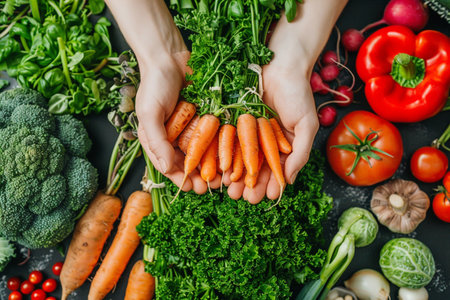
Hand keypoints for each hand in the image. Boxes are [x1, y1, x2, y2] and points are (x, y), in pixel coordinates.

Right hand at [106, 0, 212, 192]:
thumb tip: (167, 169)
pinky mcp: (204, 118)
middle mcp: (173, 138)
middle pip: (188, 164)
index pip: (168, 167)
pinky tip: (230, 156)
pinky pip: (213, 136)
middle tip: (213, 186)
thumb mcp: (150, 113)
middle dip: (200, 177)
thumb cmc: (155, 85)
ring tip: (224, 177)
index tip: (194, 188)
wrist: (170, 57)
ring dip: (212, 166)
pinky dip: (220, 147)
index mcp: (157, 140)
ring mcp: (190, 128)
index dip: (181, 179)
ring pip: (203, 153)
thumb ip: (157, 142)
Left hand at [225, 60, 318, 202]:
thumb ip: (301, 153)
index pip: (278, 171)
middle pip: (258, 169)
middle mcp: (267, 142)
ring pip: (242, 160)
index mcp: (285, 146)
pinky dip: (226, 157)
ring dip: (237, 177)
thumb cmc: (297, 93)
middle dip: (251, 185)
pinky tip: (222, 171)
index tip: (266, 197)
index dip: (273, 185)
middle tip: (245, 198)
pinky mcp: (236, 122)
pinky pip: (230, 143)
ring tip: (231, 191)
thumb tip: (290, 181)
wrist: (280, 64)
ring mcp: (250, 133)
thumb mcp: (306, 125)